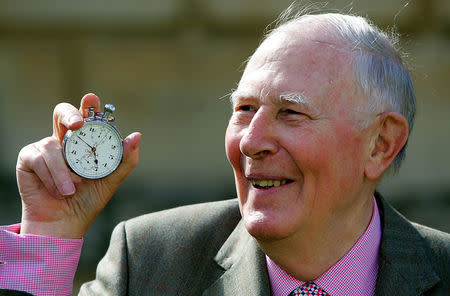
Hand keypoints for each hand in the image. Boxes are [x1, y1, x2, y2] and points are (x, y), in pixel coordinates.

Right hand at [16, 93, 140, 237]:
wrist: (65, 224)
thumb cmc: (87, 201)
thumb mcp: (110, 181)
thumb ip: (124, 159)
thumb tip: (136, 135)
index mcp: (83, 142)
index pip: (86, 117)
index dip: (88, 105)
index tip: (92, 99)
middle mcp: (63, 141)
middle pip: (62, 113)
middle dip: (70, 113)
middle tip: (78, 124)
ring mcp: (44, 149)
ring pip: (52, 144)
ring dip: (64, 170)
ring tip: (72, 189)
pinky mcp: (28, 159)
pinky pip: (39, 159)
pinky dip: (51, 176)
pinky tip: (57, 190)